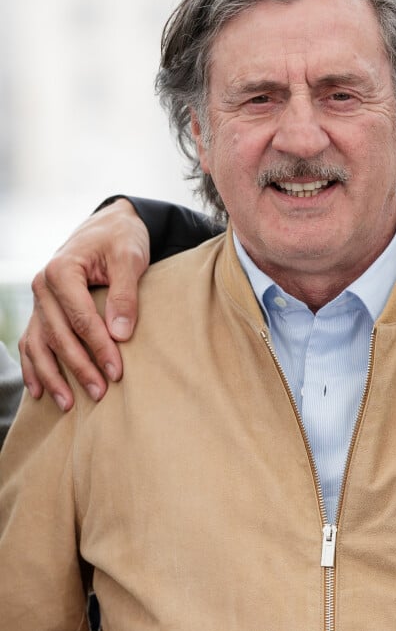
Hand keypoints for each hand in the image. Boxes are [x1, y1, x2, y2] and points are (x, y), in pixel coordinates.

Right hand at [19, 199, 149, 410]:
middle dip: (79, 368)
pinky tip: (39, 392)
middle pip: (59, 335)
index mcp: (61, 270)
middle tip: (101, 393)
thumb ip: (125, 294)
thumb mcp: (129, 258)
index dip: (98, 347)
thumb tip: (120, 334)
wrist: (110, 226)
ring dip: (52, 376)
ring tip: (69, 404)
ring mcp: (38, 300)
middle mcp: (42, 286)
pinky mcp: (42, 310)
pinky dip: (33, 367)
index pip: (80, 317)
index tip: (117, 372)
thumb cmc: (121, 240)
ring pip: (39, 344)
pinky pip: (31, 342)